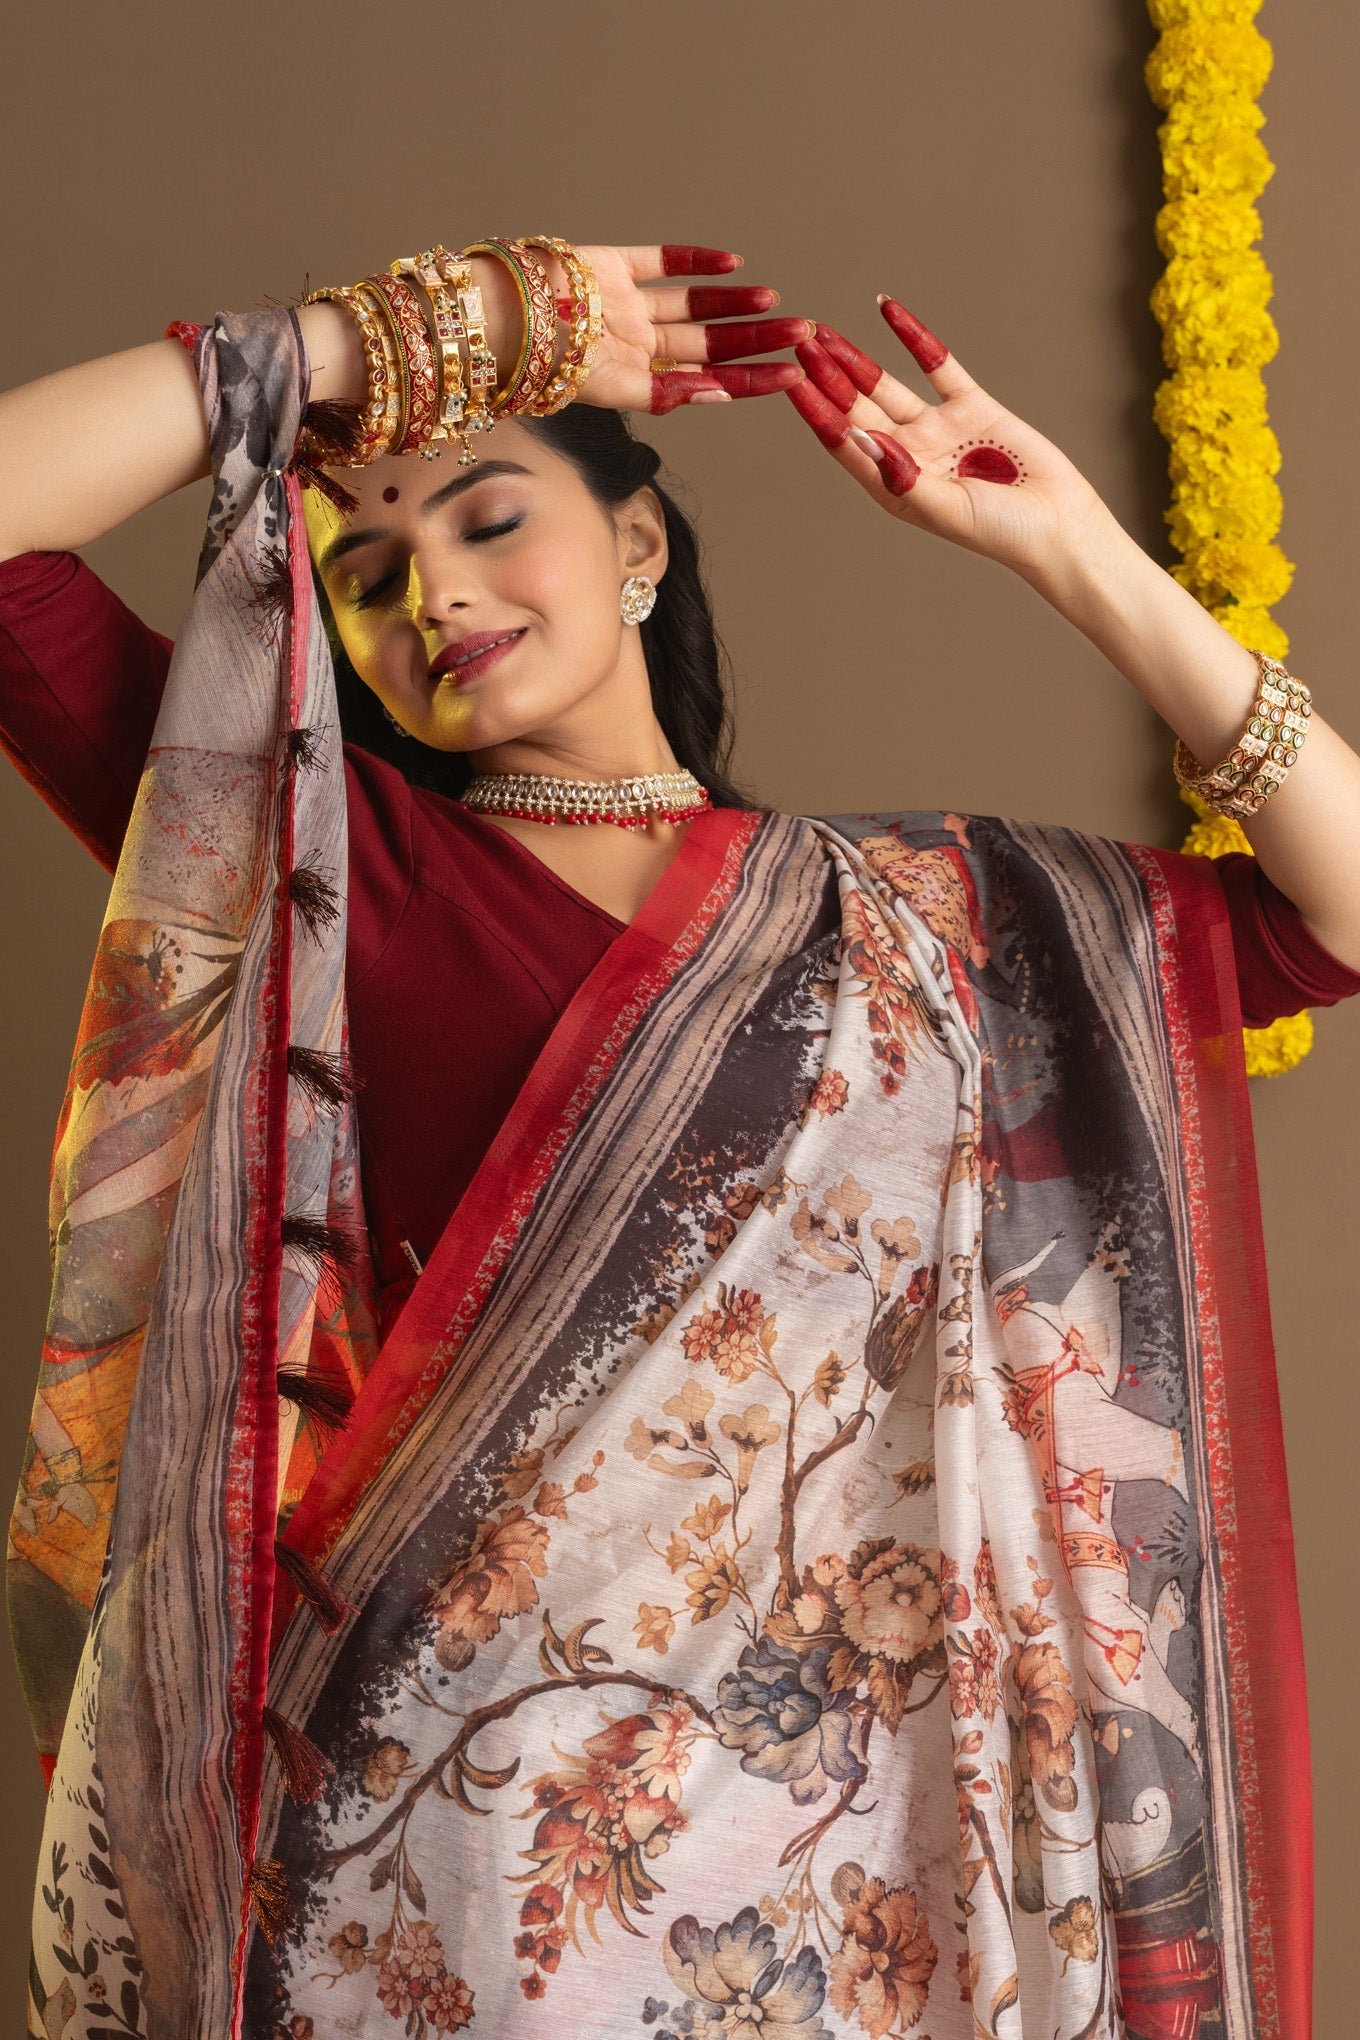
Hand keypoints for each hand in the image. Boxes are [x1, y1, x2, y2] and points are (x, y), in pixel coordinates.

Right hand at [560, 243, 812, 415]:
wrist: (493, 321)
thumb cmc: (542, 367)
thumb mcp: (608, 391)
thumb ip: (661, 394)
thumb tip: (714, 393)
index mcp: (637, 380)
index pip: (707, 381)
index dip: (751, 378)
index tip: (792, 375)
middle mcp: (636, 344)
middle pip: (708, 342)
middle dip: (756, 340)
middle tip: (804, 332)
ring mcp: (625, 304)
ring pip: (692, 305)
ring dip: (734, 304)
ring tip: (775, 301)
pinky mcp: (610, 266)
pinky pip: (660, 261)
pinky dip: (695, 261)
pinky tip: (731, 262)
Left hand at [785, 297, 1111, 585]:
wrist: (1059, 524)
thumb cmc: (1002, 532)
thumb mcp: (947, 509)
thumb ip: (904, 477)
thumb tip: (860, 439)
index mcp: (892, 486)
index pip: (843, 442)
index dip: (817, 410)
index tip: (790, 379)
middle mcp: (907, 455)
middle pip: (856, 409)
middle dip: (826, 376)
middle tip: (797, 339)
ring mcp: (937, 428)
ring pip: (886, 385)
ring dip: (854, 358)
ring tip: (822, 330)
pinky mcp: (971, 406)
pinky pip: (936, 364)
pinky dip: (913, 336)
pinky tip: (887, 308)